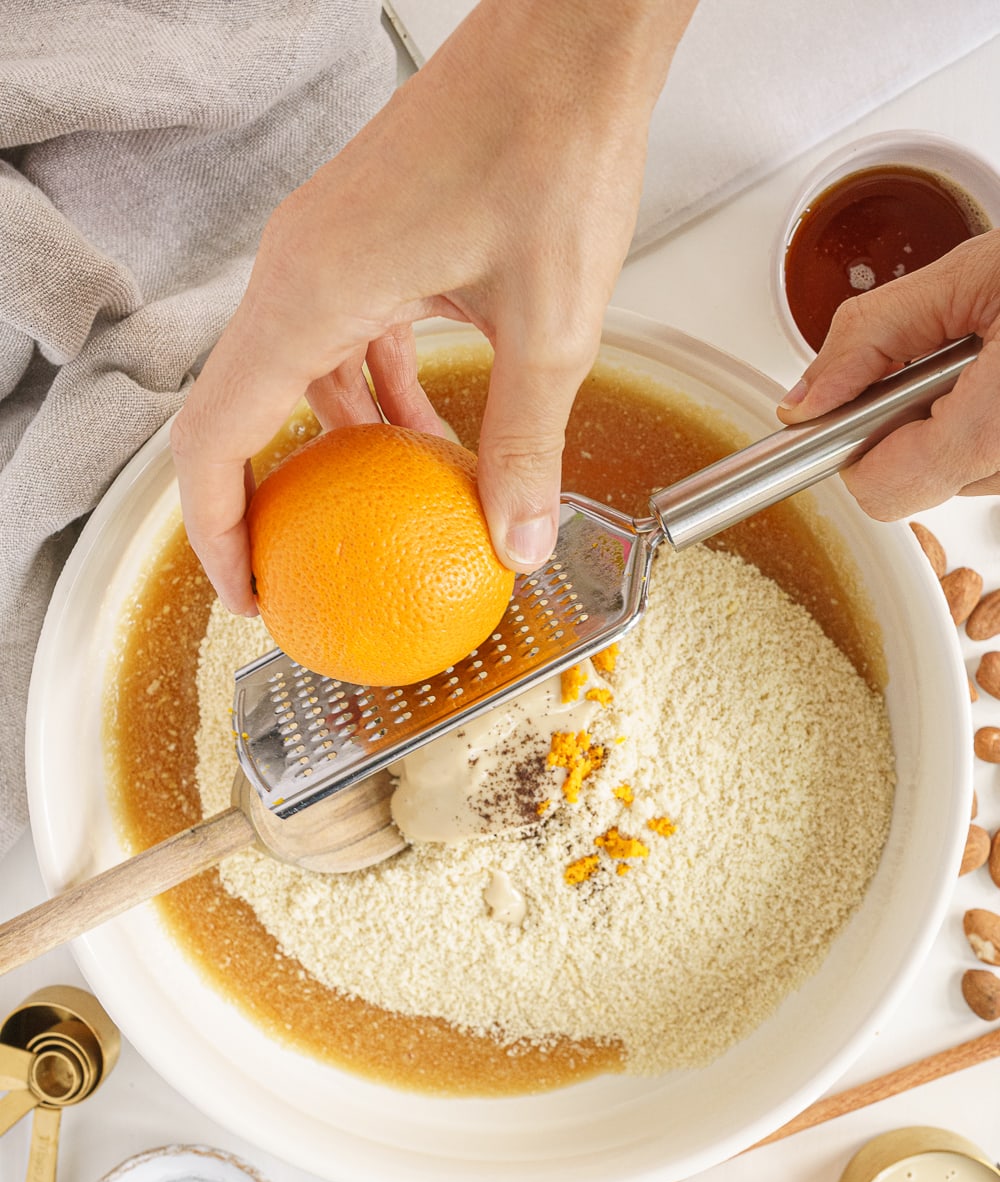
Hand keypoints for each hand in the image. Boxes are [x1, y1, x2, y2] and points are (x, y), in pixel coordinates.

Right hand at [171, 0, 695, 613]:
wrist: (571, 38)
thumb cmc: (551, 143)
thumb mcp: (551, 327)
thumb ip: (525, 444)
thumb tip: (518, 540)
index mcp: (311, 293)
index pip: (215, 439)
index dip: (218, 532)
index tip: (250, 594)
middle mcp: (298, 267)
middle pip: (238, 410)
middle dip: (262, 504)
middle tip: (300, 573)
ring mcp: (326, 248)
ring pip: (294, 374)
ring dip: (331, 449)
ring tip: (377, 514)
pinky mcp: (363, 236)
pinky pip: (340, 335)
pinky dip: (370, 394)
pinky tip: (424, 432)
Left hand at [777, 229, 999, 519]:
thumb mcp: (970, 276)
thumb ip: (874, 337)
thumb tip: (803, 401)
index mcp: (996, 425)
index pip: (880, 491)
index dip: (850, 449)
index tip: (845, 410)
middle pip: (913, 484)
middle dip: (907, 421)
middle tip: (944, 354)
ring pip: (952, 476)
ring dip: (948, 421)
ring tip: (985, 357)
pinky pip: (986, 464)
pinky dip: (979, 422)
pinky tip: (998, 374)